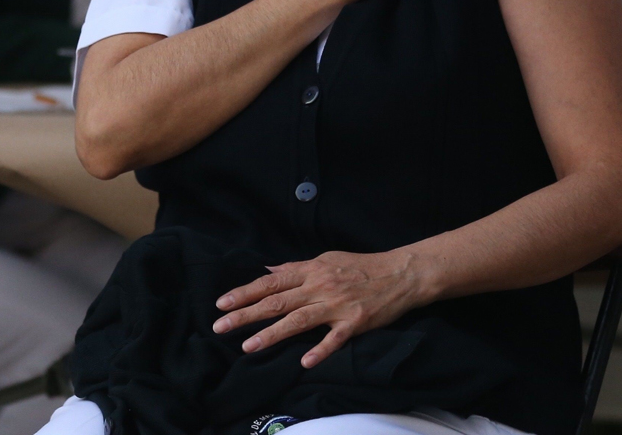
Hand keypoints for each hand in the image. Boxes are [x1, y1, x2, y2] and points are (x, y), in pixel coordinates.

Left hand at [212, 249, 432, 367]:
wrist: (400, 273)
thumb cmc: (361, 265)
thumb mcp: (326, 259)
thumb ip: (296, 268)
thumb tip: (268, 271)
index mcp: (311, 270)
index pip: (270, 283)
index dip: (244, 292)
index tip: (222, 303)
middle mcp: (320, 287)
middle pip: (277, 302)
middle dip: (246, 314)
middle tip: (220, 326)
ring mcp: (337, 306)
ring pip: (298, 320)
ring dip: (271, 334)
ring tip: (248, 346)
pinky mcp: (355, 322)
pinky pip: (334, 338)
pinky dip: (320, 350)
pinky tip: (304, 361)